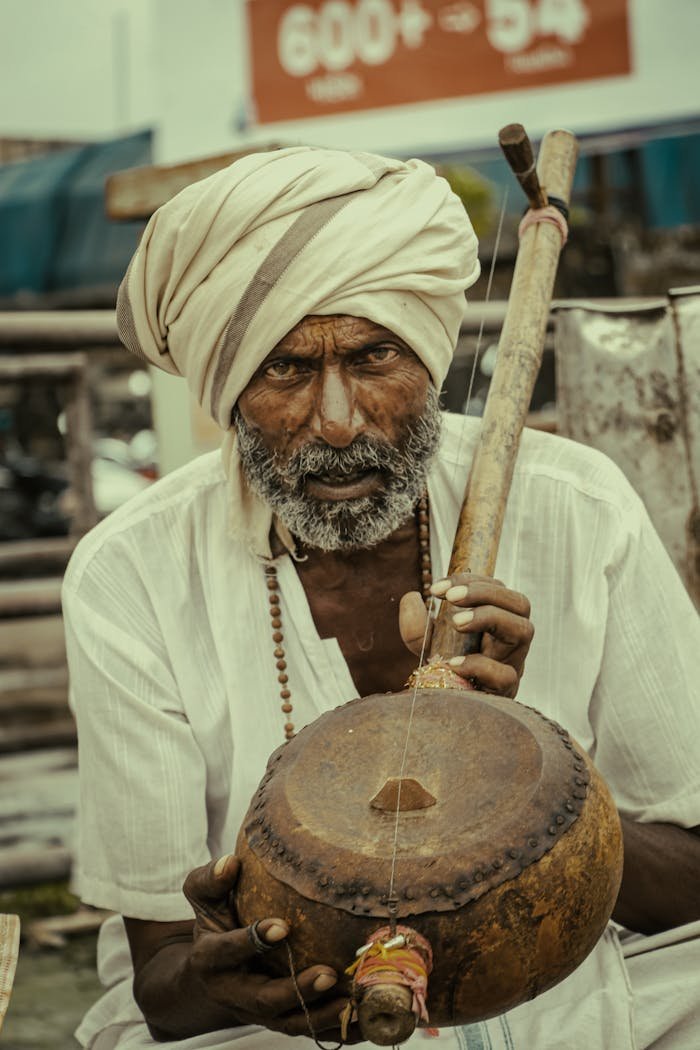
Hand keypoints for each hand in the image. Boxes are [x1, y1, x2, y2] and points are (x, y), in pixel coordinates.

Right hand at [182, 855, 358, 1039]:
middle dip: (296, 990)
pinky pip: (311, 1031)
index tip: (283, 927)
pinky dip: (339, 1030)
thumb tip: (230, 863)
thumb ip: (211, 881)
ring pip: (291, 1022)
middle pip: (265, 999)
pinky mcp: (281, 1020)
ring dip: (323, 1016)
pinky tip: (367, 1023)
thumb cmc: (216, 921)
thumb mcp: (206, 899)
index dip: (254, 940)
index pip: (229, 951)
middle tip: (328, 974)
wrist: (212, 971)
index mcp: (211, 959)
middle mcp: (234, 992)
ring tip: (353, 1002)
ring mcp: (259, 1012)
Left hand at [399, 573, 533, 697]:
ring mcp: (512, 665)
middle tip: (451, 598)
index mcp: (497, 622)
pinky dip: (479, 665)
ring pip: (523, 631)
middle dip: (485, 593)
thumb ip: (416, 622)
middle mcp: (510, 641)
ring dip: (489, 617)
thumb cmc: (442, 671)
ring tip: (456, 622)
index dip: (472, 581)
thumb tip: (412, 597)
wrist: (444, 708)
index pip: (499, 590)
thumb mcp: (425, 644)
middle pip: (520, 603)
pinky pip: (505, 675)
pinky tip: (454, 663)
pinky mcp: (505, 692)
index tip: (437, 588)